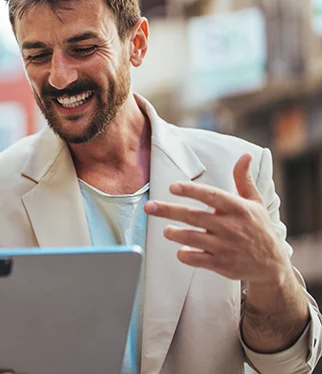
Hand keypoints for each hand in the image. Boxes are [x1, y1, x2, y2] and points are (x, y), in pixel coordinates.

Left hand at [144, 154, 291, 283]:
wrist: (272, 265)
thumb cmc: (259, 229)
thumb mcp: (256, 203)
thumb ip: (244, 180)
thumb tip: (244, 156)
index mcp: (238, 209)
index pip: (211, 196)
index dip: (191, 191)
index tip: (173, 186)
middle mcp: (231, 227)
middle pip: (194, 216)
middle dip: (169, 210)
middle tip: (149, 207)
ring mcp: (225, 247)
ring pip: (192, 238)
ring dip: (175, 234)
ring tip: (166, 230)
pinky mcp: (221, 265)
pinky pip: (197, 259)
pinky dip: (185, 255)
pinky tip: (180, 250)